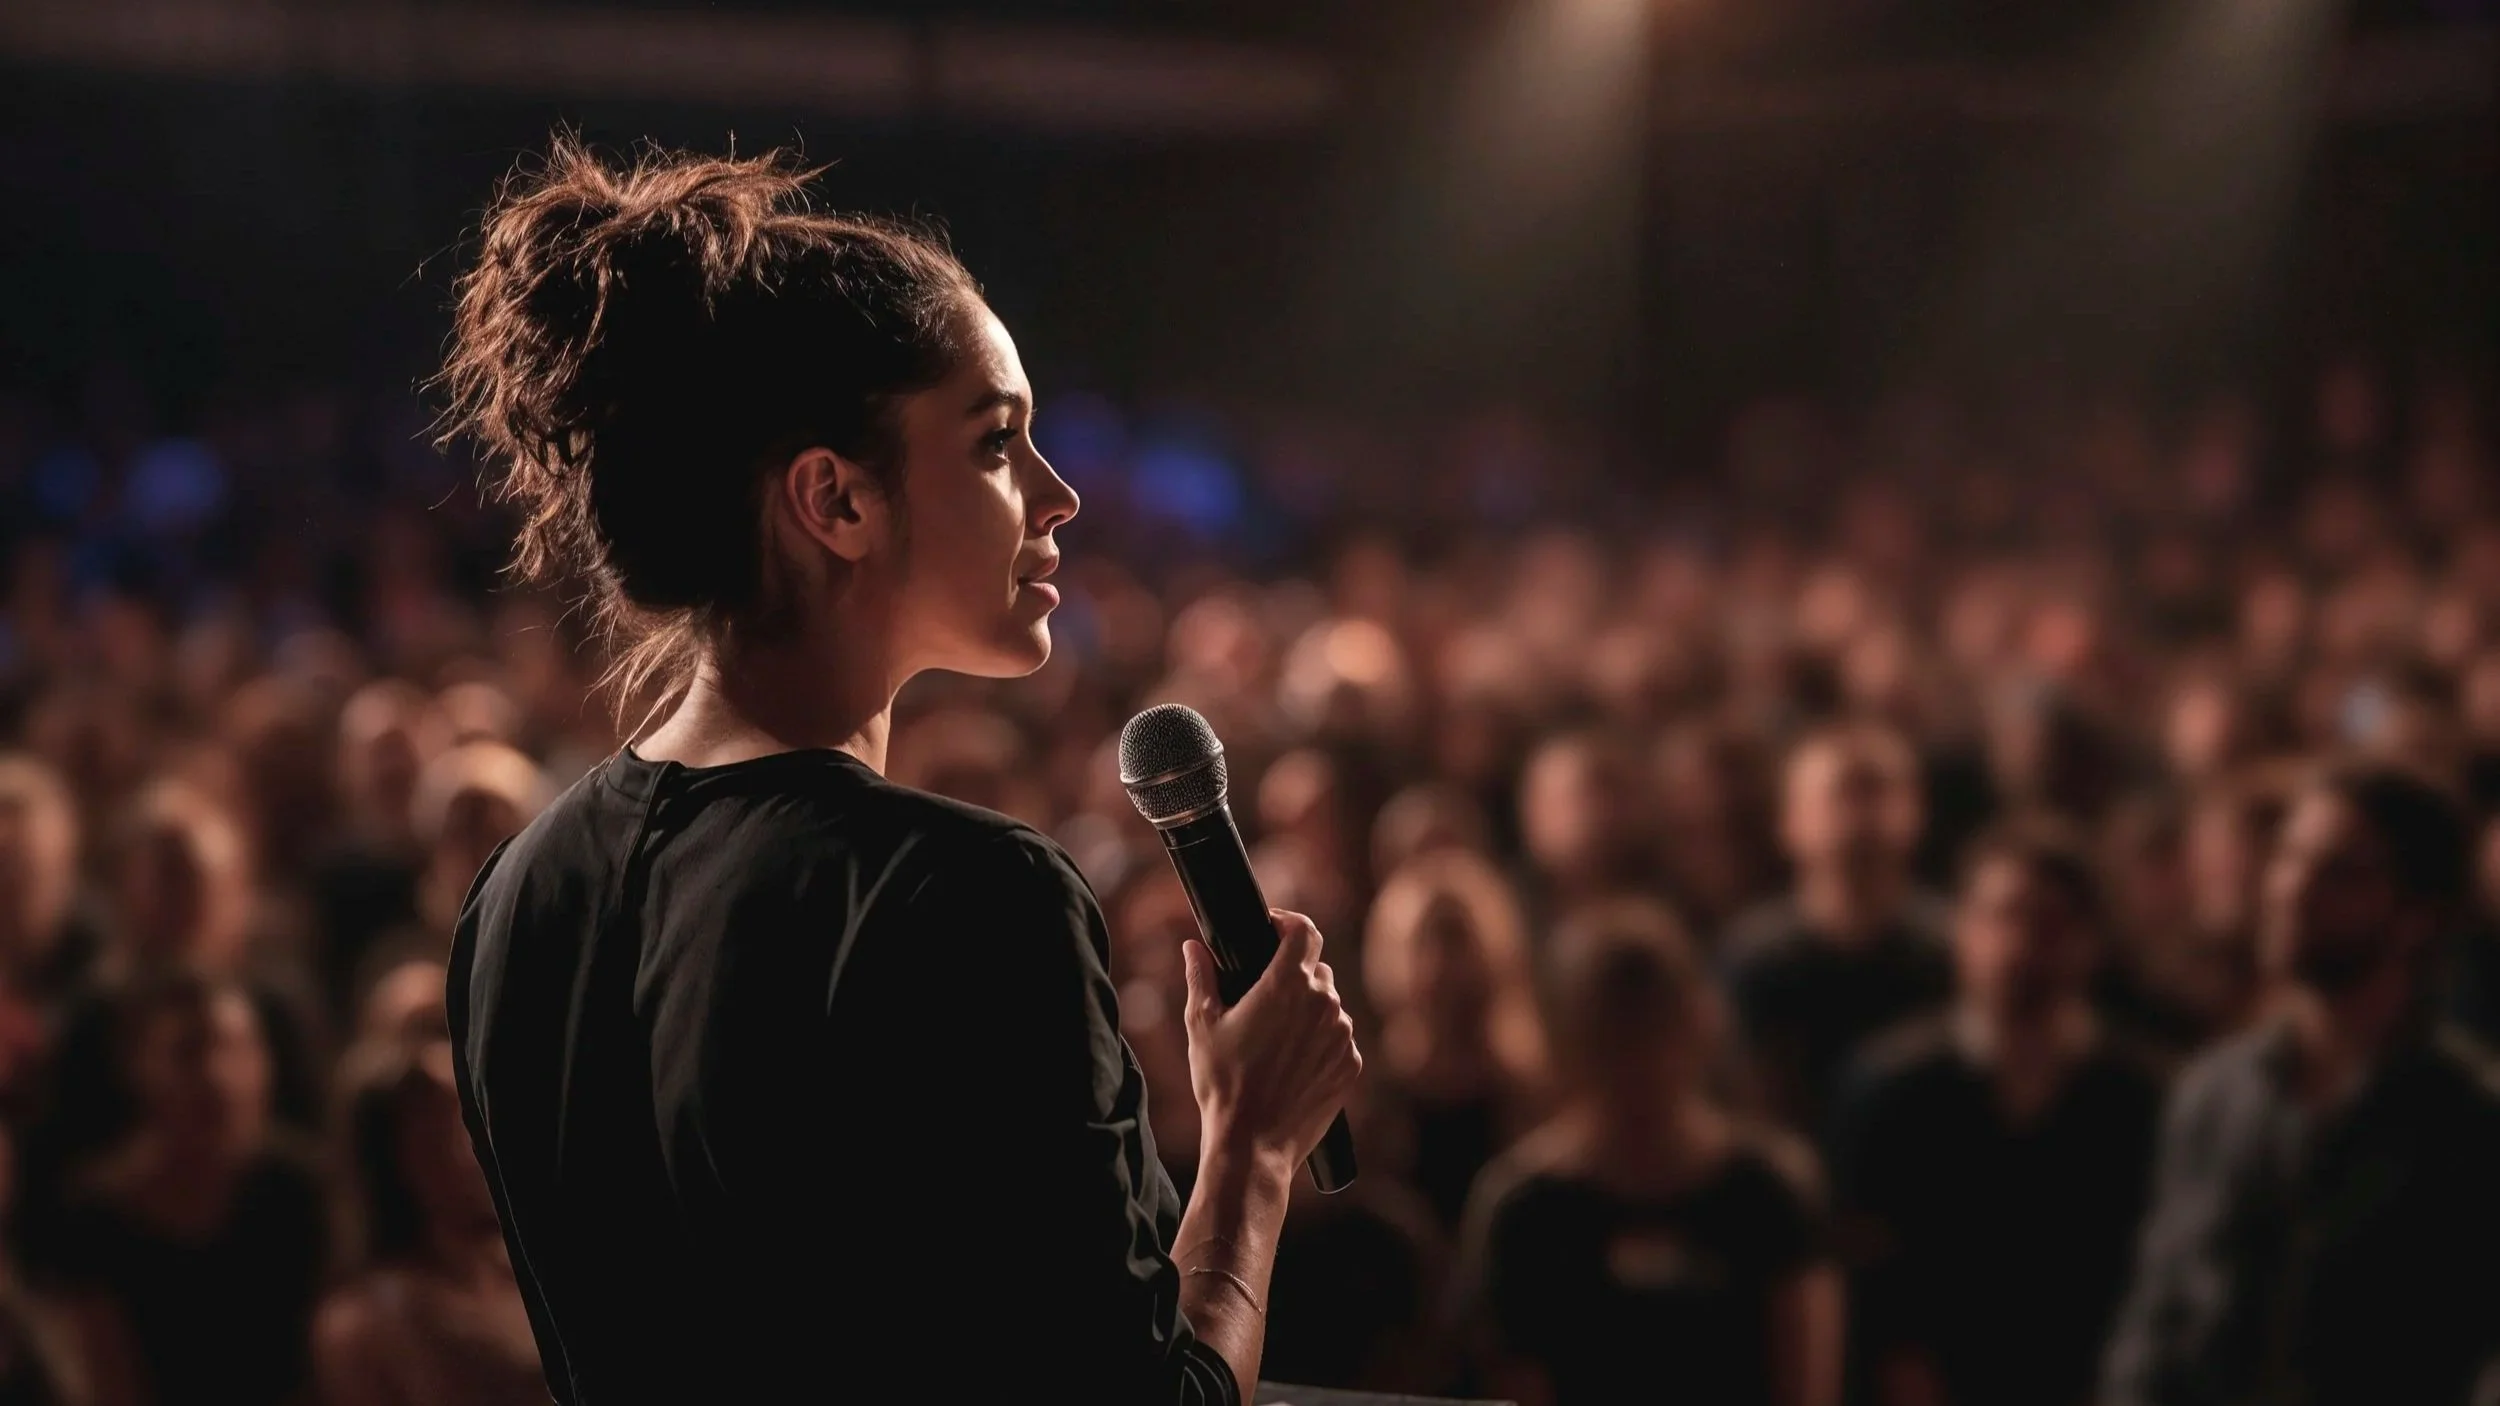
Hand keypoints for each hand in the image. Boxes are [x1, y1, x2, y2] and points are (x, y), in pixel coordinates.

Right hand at [1181, 909, 1362, 1169]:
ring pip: (1329, 1004)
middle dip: (1292, 974)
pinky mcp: (1351, 1064)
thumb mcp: (1202, 1025)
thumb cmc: (1222, 1083)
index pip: (1305, 930)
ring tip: (1275, 1038)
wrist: (1253, 1144)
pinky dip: (1319, 1041)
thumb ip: (1201, 977)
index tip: (1271, 931)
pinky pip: (1337, 1038)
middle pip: (1315, 968)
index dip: (1287, 923)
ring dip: (1307, 1010)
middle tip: (1263, 997)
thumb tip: (1193, 947)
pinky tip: (1291, 1063)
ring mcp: (1342, 1035)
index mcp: (1287, 985)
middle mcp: (1324, 1003)